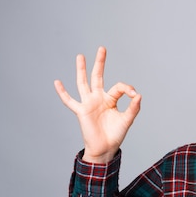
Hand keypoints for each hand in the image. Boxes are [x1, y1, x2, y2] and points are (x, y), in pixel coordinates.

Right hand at [54, 46, 141, 162]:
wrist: (105, 148)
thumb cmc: (115, 134)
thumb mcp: (127, 120)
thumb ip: (133, 108)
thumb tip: (139, 95)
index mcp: (110, 99)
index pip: (119, 87)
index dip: (128, 88)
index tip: (135, 95)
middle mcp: (98, 98)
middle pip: (98, 76)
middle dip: (100, 63)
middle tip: (102, 48)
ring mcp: (88, 103)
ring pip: (83, 83)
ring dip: (82, 70)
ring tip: (80, 56)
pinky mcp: (81, 111)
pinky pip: (69, 101)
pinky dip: (62, 92)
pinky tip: (57, 82)